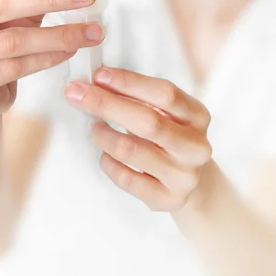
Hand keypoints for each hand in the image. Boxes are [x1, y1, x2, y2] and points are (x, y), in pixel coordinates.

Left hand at [64, 67, 212, 211]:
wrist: (192, 182)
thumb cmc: (170, 138)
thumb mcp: (167, 114)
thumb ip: (141, 98)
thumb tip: (99, 82)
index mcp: (198, 116)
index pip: (165, 93)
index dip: (130, 82)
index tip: (99, 75)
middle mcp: (196, 146)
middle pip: (148, 121)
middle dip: (106, 104)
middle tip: (77, 94)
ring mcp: (184, 176)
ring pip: (133, 151)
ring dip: (103, 135)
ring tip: (92, 127)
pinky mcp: (169, 199)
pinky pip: (127, 179)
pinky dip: (109, 163)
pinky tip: (104, 155)